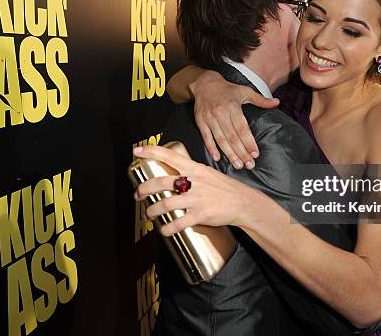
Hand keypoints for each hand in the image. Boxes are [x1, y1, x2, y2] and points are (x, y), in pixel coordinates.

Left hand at [132, 145, 254, 236]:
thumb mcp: (207, 173)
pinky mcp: (201, 214)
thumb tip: (174, 172)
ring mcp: (197, 198)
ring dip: (152, 210)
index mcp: (194, 169)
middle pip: (161, 182)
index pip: (170, 155)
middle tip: (138, 194)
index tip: (137, 151)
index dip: (151, 151)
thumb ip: (191, 171)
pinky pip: (179, 222)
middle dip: (144, 189)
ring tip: (148, 213)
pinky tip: (163, 229)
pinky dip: (167, 228)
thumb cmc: (224, 188)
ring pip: (166, 203)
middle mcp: (194, 181)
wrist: (243, 202)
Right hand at [190, 71, 278, 169]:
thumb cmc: (228, 90)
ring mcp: (209, 118)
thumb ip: (260, 100)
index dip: (249, 142)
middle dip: (241, 152)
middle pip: (232, 137)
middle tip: (249, 165)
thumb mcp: (245, 91)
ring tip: (238, 165)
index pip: (242, 128)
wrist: (205, 84)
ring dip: (229, 154)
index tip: (255, 154)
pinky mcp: (201, 122)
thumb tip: (277, 102)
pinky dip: (211, 148)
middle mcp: (220, 113)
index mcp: (232, 106)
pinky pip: (206, 137)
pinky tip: (218, 158)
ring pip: (220, 139)